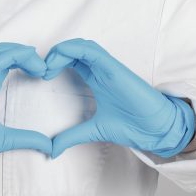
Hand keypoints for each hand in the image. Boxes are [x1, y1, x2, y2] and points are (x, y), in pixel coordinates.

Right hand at [0, 42, 51, 157]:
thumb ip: (27, 139)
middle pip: (6, 51)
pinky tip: (33, 67)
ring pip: (3, 50)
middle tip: (44, 67)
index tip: (42, 73)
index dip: (26, 60)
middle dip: (27, 53)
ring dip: (24, 53)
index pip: (7, 61)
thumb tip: (48, 146)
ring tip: (41, 66)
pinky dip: (17, 56)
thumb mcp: (7, 139)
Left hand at [43, 38, 194, 158]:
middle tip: (40, 70)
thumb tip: (52, 149)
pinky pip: (92, 51)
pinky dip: (73, 50)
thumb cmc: (131, 125)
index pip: (72, 60)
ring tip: (48, 66)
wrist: (155, 129)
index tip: (40, 76)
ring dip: (61, 50)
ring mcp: (108, 67)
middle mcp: (101, 70)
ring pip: (81, 46)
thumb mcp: (92, 131)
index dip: (54, 63)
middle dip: (54, 55)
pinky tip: (59, 61)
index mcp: (95, 79)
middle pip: (74, 49)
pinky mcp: (115, 68)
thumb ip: (71, 136)